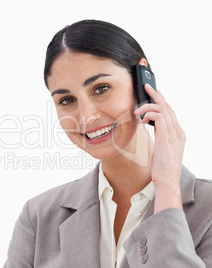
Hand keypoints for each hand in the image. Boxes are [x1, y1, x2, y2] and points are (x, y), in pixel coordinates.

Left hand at [134, 84, 184, 212]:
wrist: (168, 181)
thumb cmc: (162, 168)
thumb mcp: (161, 149)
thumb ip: (159, 136)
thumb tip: (151, 127)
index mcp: (177, 134)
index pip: (170, 112)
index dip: (161, 101)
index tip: (152, 94)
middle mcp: (178, 131)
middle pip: (168, 106)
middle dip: (156, 95)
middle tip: (146, 86)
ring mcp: (174, 133)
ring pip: (163, 109)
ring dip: (148, 106)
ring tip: (137, 111)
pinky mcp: (167, 136)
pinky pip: (159, 116)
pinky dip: (149, 114)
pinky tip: (141, 119)